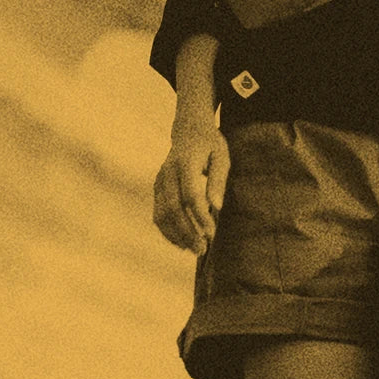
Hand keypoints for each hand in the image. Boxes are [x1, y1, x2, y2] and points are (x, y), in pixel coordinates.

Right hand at [153, 110, 229, 255]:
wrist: (188, 129)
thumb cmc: (210, 144)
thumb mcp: (222, 156)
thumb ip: (218, 180)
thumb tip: (217, 206)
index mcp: (186, 162)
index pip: (190, 194)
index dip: (200, 216)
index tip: (212, 233)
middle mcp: (168, 172)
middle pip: (173, 208)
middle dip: (188, 232)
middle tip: (203, 249)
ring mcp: (160, 181)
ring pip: (162, 214)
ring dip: (177, 235)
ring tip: (195, 250)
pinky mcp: (157, 188)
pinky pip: (158, 214)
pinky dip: (168, 231)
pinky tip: (183, 242)